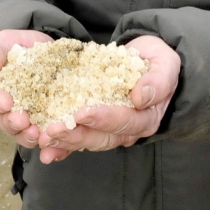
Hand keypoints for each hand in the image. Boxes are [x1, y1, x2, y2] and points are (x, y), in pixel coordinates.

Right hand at [0, 29, 53, 144]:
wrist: (41, 49)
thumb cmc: (15, 47)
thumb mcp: (2, 43)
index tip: (6, 101)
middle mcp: (9, 110)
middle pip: (7, 123)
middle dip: (14, 123)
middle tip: (23, 120)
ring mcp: (30, 118)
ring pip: (25, 135)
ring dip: (30, 137)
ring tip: (39, 134)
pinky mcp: (49, 120)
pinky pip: (49, 137)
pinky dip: (53, 144)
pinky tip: (58, 145)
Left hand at [36, 35, 180, 164]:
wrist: (152, 59)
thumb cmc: (160, 61)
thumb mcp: (166, 64)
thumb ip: (158, 81)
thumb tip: (140, 98)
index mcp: (146, 118)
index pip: (123, 121)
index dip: (102, 118)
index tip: (81, 112)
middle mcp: (129, 130)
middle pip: (102, 137)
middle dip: (75, 134)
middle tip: (52, 130)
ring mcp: (113, 130)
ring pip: (88, 140)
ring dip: (65, 141)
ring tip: (44, 138)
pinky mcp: (99, 125)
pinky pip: (81, 138)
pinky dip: (63, 146)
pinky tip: (46, 150)